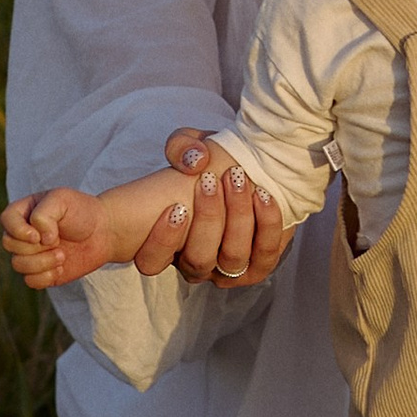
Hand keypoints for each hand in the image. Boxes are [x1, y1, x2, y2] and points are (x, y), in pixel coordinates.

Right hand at [0, 187, 120, 292]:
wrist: (104, 232)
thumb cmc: (82, 211)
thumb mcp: (62, 200)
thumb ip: (43, 214)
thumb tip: (38, 240)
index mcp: (24, 211)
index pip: (6, 220)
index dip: (20, 231)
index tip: (41, 234)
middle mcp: (23, 233)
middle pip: (10, 244)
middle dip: (36, 246)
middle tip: (58, 240)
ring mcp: (30, 253)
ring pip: (18, 265)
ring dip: (43, 262)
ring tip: (62, 255)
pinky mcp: (40, 271)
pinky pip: (30, 281)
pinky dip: (46, 277)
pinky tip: (61, 268)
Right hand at [154, 134, 290, 289]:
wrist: (252, 171)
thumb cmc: (212, 165)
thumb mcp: (191, 147)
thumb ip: (180, 147)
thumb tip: (195, 161)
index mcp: (166, 245)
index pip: (149, 262)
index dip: (162, 242)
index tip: (177, 207)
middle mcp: (194, 263)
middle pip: (197, 260)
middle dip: (208, 218)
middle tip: (211, 181)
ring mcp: (227, 269)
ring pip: (231, 259)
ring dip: (236, 217)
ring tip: (237, 180)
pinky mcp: (260, 264)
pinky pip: (264, 254)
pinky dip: (266, 224)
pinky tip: (263, 195)